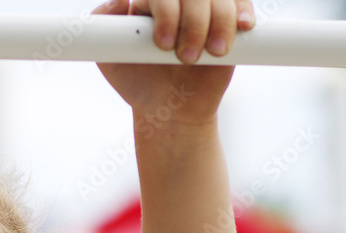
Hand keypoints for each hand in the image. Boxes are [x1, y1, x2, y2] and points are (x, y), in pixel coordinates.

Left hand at [92, 0, 255, 129]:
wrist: (170, 109)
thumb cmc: (139, 84)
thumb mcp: (111, 62)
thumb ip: (102, 31)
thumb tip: (119, 0)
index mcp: (149, 4)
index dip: (166, 11)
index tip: (162, 45)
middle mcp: (178, 2)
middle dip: (192, 22)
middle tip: (184, 58)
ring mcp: (205, 10)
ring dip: (218, 23)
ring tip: (211, 53)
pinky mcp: (229, 21)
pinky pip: (241, 3)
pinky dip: (242, 12)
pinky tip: (242, 27)